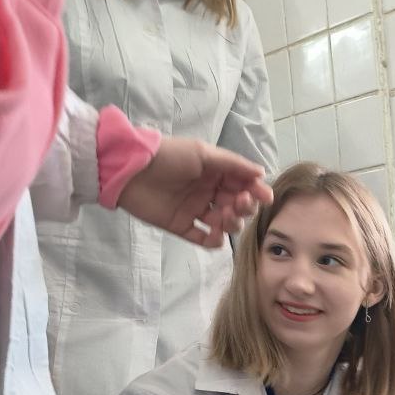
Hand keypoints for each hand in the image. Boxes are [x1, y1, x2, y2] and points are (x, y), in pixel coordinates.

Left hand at [117, 136, 272, 247]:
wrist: (130, 170)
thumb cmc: (169, 156)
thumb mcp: (203, 153)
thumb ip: (233, 164)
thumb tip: (262, 173)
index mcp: (215, 173)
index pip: (242, 184)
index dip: (255, 191)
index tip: (264, 197)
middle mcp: (208, 192)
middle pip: (237, 205)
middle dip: (244, 207)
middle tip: (238, 204)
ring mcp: (196, 210)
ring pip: (224, 223)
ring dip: (232, 223)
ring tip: (224, 218)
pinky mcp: (182, 226)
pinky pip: (204, 239)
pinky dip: (214, 241)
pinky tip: (214, 236)